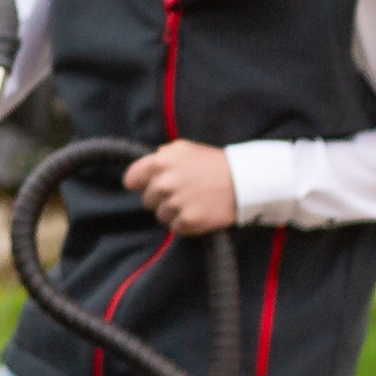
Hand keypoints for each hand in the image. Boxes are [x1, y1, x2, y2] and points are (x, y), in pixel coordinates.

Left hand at [127, 139, 241, 233]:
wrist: (244, 182)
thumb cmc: (214, 164)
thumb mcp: (186, 148)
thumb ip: (164, 154)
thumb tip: (150, 160)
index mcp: (160, 162)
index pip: (131, 179)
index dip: (140, 184)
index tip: (149, 186)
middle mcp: (164, 182)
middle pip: (147, 200)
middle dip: (160, 199)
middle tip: (182, 193)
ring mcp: (175, 203)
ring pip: (160, 216)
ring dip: (173, 212)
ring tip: (193, 202)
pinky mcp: (187, 221)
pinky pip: (175, 227)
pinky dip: (185, 223)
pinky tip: (198, 212)